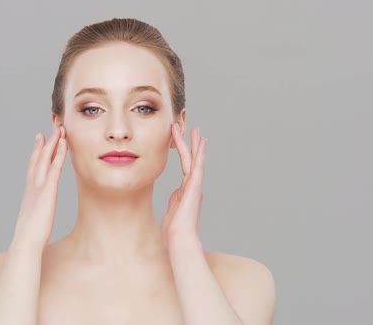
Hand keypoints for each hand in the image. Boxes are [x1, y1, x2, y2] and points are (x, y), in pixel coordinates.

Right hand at [14, 125, 66, 248]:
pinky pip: (55, 168)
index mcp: (30, 192)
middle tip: (50, 128)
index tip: (40, 139)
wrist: (26, 240)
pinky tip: (64, 144)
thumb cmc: (30, 236)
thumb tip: (38, 214)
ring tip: (59, 129)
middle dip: (45, 142)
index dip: (37, 152)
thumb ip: (36, 212)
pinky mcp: (47, 190)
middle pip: (38, 158)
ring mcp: (39, 186)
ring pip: (46, 159)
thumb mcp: (34, 220)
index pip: (33, 167)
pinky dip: (58, 154)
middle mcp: (33, 185)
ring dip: (53, 143)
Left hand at [161, 123, 206, 249]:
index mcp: (186, 192)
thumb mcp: (172, 213)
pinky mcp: (195, 188)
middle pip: (191, 161)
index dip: (184, 154)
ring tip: (196, 130)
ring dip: (195, 145)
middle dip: (191, 145)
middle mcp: (192, 188)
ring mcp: (195, 187)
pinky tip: (201, 142)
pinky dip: (199, 153)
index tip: (183, 143)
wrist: (180, 241)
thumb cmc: (174, 233)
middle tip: (193, 130)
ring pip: (195, 161)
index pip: (185, 168)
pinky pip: (197, 166)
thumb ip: (175, 201)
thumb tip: (175, 194)